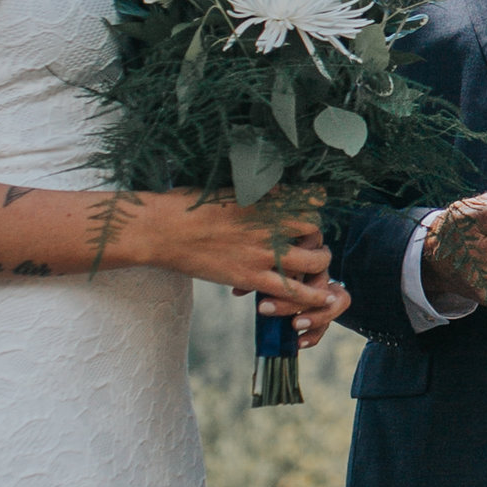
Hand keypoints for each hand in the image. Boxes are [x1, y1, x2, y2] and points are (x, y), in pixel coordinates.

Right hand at [120, 189, 341, 322]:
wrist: (163, 230)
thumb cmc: (187, 205)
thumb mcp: (226, 189)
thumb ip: (255, 192)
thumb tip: (275, 191)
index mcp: (264, 198)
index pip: (310, 200)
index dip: (313, 208)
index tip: (309, 215)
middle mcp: (270, 223)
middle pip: (315, 229)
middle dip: (316, 237)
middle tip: (309, 244)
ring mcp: (263, 251)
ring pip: (314, 259)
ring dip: (320, 264)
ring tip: (318, 267)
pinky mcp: (252, 276)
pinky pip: (293, 289)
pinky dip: (312, 295)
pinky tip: (324, 298)